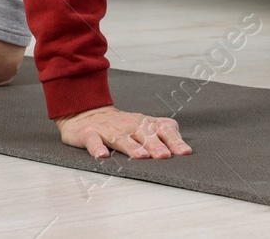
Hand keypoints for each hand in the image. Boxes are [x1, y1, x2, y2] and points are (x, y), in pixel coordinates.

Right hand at [54, 105, 192, 159]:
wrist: (85, 113)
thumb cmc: (119, 124)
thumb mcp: (142, 125)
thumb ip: (163, 132)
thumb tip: (183, 146)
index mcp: (143, 123)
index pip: (162, 129)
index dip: (174, 140)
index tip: (184, 152)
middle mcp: (128, 125)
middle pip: (144, 134)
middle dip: (155, 145)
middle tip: (164, 156)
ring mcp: (108, 129)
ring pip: (121, 138)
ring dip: (131, 147)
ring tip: (140, 156)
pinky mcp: (89, 134)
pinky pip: (93, 141)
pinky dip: (97, 148)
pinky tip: (102, 155)